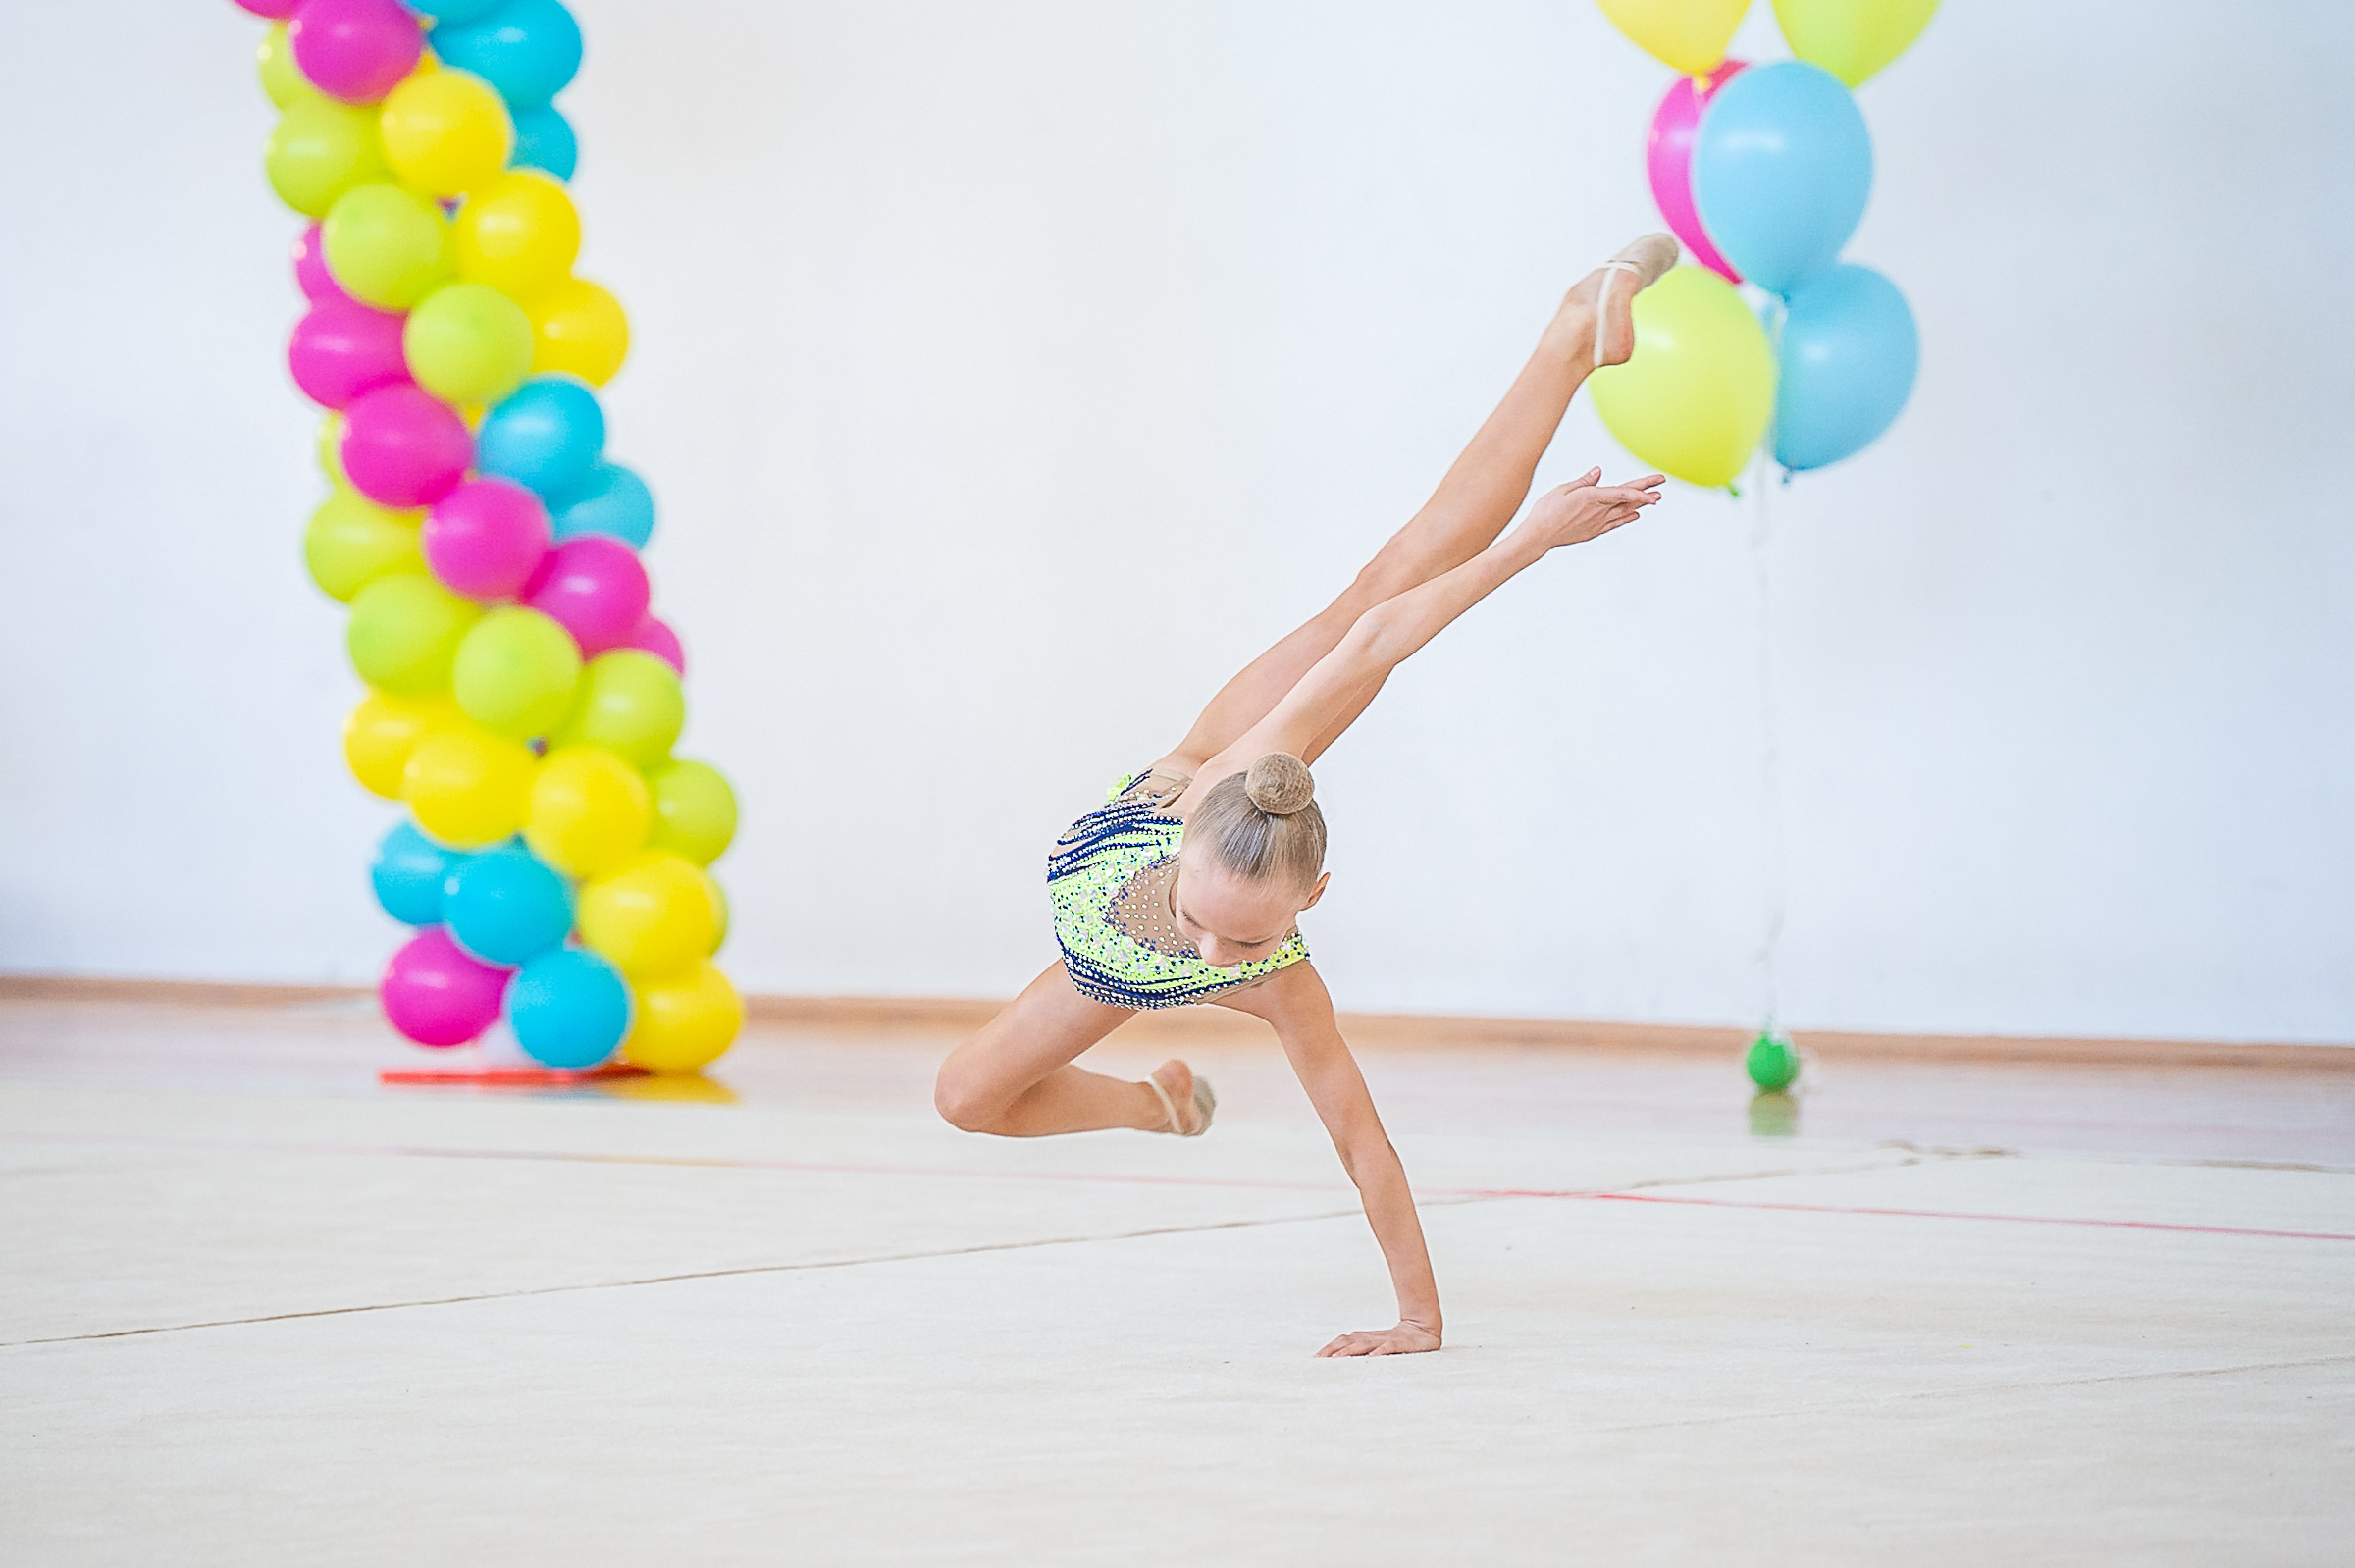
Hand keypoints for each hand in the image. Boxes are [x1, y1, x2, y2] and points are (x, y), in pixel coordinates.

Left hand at [1315, 1319, 1442, 1357]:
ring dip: (1350, 1351)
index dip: (1329, 1348)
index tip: (1316, 1358)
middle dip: (1333, 1350)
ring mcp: (1386, 1340)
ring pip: (1364, 1345)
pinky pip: (1389, 1348)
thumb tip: (1338, 1354)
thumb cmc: (1396, 1340)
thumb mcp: (1376, 1344)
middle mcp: (1372, 1338)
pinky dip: (1380, 1352)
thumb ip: (1360, 1348)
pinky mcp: (1400, 1343)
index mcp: (1365, 1338)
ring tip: (1337, 1359)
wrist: (1422, 1327)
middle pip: (1349, 1342)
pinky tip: (1373, 1358)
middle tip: (1320, 1360)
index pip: (1343, 1340)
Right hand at [1520, 468, 1663, 550]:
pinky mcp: (1593, 531)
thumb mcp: (1563, 490)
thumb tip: (1599, 472)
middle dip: (1646, 493)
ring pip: (1624, 512)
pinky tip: (1635, 515)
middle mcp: (1599, 511)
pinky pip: (1615, 524)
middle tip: (1661, 486)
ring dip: (1641, 505)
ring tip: (1655, 499)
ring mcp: (1597, 523)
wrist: (1539, 536)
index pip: (1623, 492)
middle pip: (1627, 500)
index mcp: (1592, 498)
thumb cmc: (1546, 511)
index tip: (1656, 486)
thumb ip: (1583, 481)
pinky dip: (1627, 518)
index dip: (1641, 489)